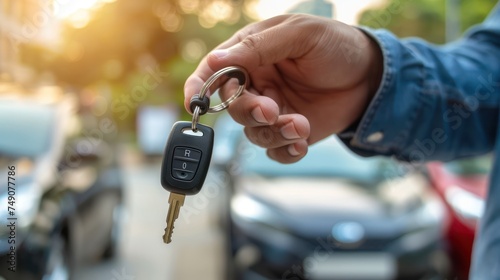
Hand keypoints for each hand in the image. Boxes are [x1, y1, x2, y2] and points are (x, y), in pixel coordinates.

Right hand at [184, 14, 382, 162]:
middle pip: (232, 107)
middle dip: (249, 112)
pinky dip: (284, 151)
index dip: (199, 87)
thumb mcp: (299, 34)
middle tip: (272, 110)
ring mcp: (273, 109)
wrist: (372, 76)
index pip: (214, 71)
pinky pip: (275, 150)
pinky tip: (302, 141)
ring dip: (273, 133)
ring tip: (300, 125)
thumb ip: (258, 46)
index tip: (195, 102)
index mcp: (251, 55)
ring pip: (253, 132)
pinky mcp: (289, 131)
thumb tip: (215, 60)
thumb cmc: (336, 45)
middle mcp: (257, 84)